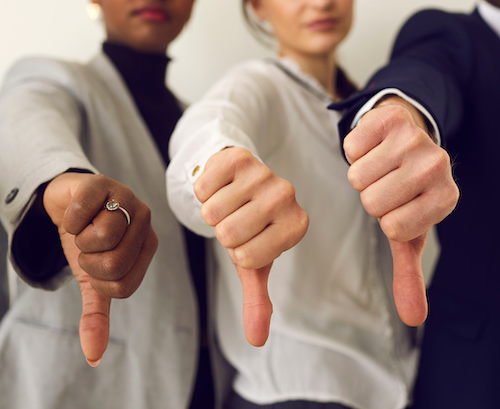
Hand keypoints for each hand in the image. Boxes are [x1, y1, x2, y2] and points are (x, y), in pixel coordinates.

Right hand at [43, 172, 156, 366]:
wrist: (66, 202)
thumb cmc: (86, 240)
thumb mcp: (90, 281)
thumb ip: (96, 315)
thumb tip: (93, 358)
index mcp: (148, 246)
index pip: (122, 286)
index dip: (98, 283)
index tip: (93, 266)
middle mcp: (144, 220)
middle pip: (114, 263)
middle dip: (87, 261)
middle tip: (85, 247)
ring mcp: (125, 198)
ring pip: (101, 237)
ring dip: (78, 238)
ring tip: (82, 227)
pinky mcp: (101, 182)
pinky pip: (80, 213)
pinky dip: (68, 219)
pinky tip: (75, 211)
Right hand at [194, 147, 307, 345]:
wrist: (240, 179)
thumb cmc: (250, 225)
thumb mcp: (253, 263)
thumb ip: (257, 301)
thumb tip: (256, 341)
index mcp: (296, 227)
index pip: (246, 256)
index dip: (237, 251)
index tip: (247, 237)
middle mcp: (287, 197)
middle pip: (228, 233)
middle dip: (222, 230)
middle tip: (235, 218)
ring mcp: (265, 173)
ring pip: (213, 211)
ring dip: (211, 210)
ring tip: (228, 202)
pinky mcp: (240, 156)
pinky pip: (203, 186)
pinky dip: (203, 189)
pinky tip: (220, 185)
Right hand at [344, 97, 457, 325]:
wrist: (409, 136)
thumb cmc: (407, 192)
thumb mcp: (409, 232)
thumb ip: (409, 274)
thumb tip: (413, 319)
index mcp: (447, 198)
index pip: (394, 226)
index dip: (386, 219)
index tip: (399, 207)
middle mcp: (438, 165)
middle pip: (373, 200)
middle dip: (371, 196)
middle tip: (386, 185)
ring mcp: (416, 138)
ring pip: (358, 175)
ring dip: (361, 173)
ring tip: (380, 166)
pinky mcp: (392, 118)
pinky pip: (351, 146)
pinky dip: (354, 150)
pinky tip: (373, 146)